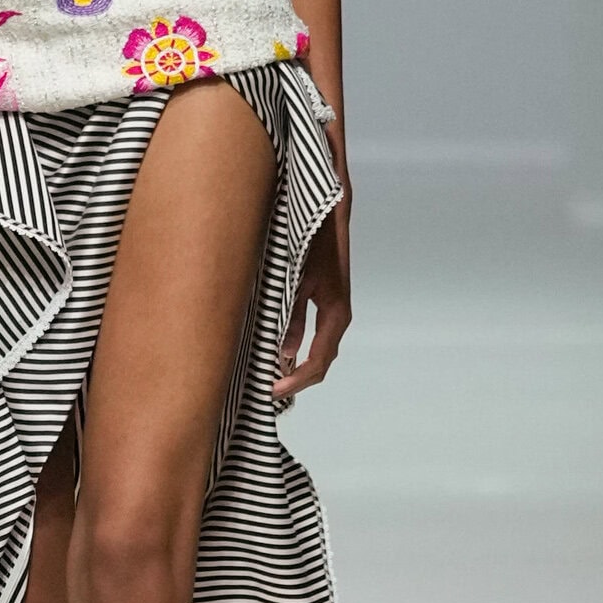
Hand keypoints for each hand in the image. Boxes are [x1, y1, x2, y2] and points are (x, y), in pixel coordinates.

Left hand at [273, 192, 350, 399]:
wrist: (329, 210)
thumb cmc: (314, 239)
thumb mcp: (297, 278)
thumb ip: (291, 315)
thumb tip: (283, 351)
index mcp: (335, 313)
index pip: (318, 361)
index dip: (296, 381)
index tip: (273, 390)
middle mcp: (337, 316)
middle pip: (319, 362)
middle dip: (294, 380)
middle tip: (266, 392)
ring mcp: (331, 309)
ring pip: (316, 350)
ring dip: (294, 366)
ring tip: (266, 377)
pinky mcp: (322, 300)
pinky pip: (310, 333)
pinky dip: (294, 347)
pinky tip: (273, 350)